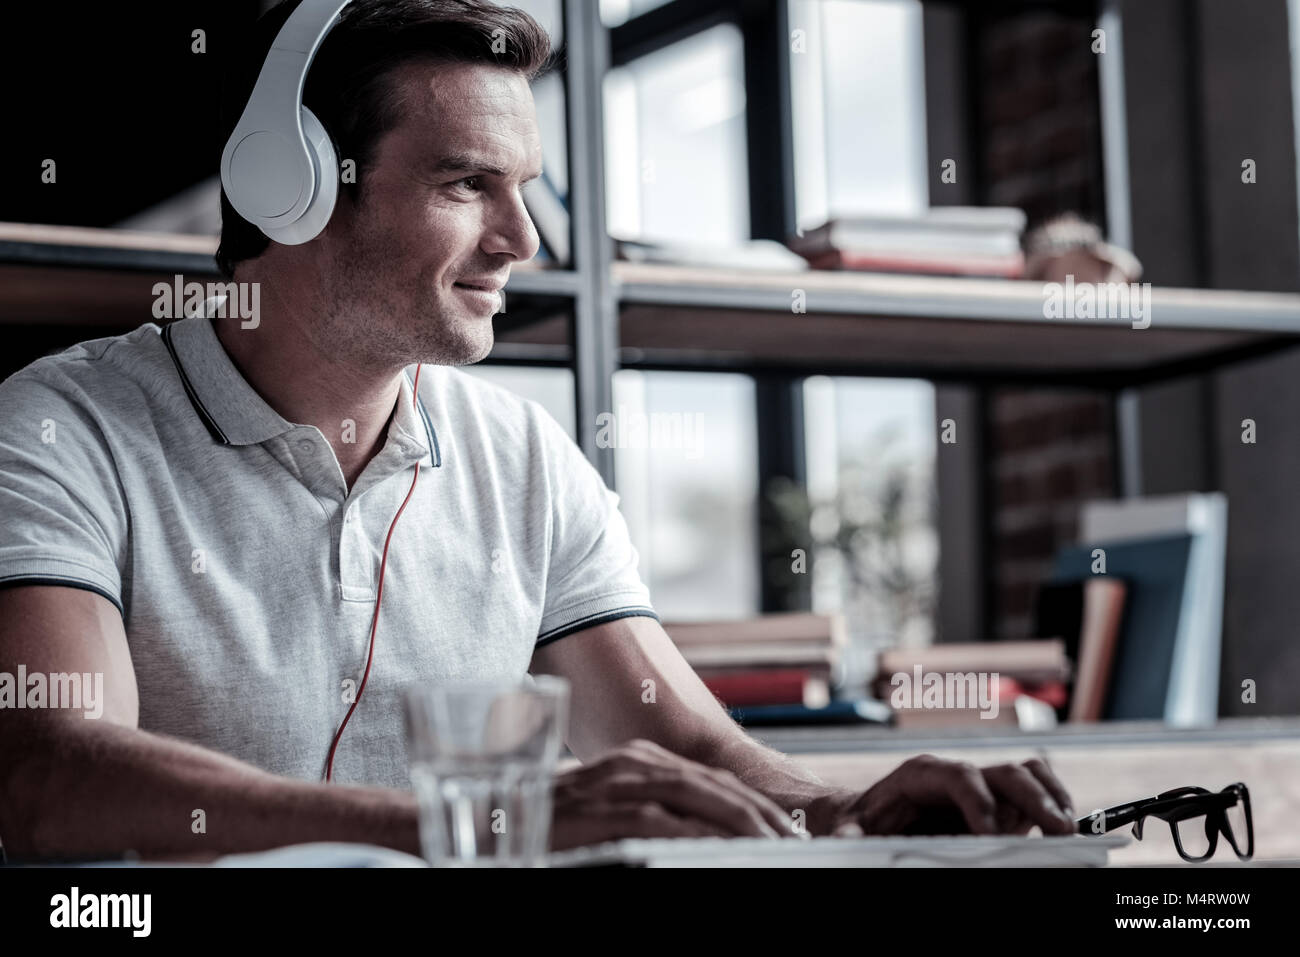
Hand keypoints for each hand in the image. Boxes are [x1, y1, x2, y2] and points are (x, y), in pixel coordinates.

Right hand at [548, 738, 801, 850]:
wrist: (490, 824)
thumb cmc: (552, 827)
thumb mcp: (612, 814)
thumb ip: (652, 816)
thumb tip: (702, 836)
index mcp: (640, 761)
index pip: (712, 780)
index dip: (755, 805)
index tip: (786, 832)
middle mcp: (632, 763)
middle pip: (714, 785)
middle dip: (761, 815)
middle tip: (796, 843)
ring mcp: (616, 782)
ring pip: (697, 796)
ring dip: (742, 823)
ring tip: (776, 847)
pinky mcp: (600, 808)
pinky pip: (660, 820)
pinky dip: (697, 834)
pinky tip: (723, 849)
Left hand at [823, 754, 1076, 836]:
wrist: (871, 818)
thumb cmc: (863, 823)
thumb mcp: (851, 830)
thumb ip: (852, 834)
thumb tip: (848, 838)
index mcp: (922, 775)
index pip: (958, 776)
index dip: (977, 800)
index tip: (988, 834)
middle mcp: (959, 776)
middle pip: (1003, 772)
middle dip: (1032, 797)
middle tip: (1054, 830)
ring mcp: (984, 790)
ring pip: (1028, 777)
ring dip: (1052, 799)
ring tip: (1068, 830)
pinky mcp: (1000, 807)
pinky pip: (1036, 795)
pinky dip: (1055, 806)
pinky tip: (1064, 832)